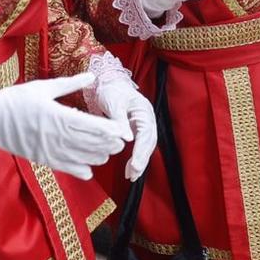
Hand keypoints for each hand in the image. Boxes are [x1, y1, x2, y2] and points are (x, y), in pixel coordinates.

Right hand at [0, 72, 130, 179]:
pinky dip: (82, 170)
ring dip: (98, 157)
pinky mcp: (42, 159)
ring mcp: (49, 150)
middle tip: (119, 141)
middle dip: (109, 144)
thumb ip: (70, 83)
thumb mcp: (44, 87)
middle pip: (91, 144)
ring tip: (106, 152)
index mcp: (58, 115)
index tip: (122, 130)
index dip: (110, 130)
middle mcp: (56, 135)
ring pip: (82, 159)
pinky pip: (67, 169)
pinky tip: (90, 168)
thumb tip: (92, 76)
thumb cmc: (17, 99)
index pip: (92, 126)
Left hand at [92, 64, 157, 180]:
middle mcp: (148, 119)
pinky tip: (129, 168)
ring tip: (131, 176)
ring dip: (140, 162)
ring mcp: (144, 125)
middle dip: (142, 160)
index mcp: (145, 111)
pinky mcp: (137, 130)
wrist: (109, 83)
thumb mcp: (113, 103)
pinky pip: (139, 146)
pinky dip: (135, 158)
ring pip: (146, 146)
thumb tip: (127, 139)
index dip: (141, 151)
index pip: (146, 134)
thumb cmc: (111, 91)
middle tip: (133, 174)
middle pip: (149, 143)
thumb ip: (120, 121)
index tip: (134, 165)